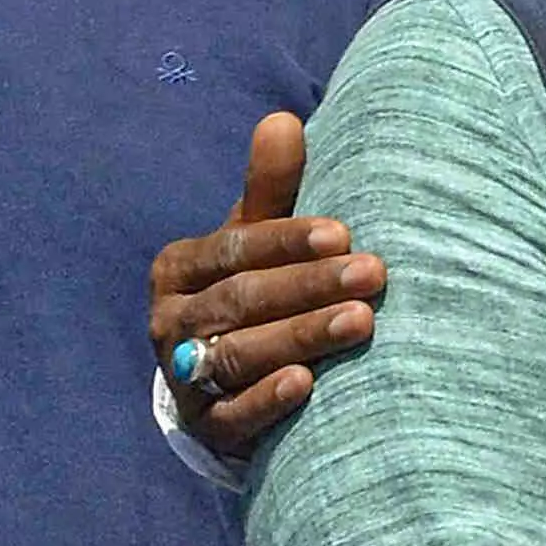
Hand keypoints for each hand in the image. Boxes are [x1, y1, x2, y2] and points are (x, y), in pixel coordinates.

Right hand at [152, 114, 385, 455]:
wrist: (224, 382)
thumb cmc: (252, 290)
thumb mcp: (255, 239)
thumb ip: (270, 189)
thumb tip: (284, 120)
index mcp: (180, 268)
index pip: (235, 249)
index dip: (287, 241)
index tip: (343, 232)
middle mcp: (172, 321)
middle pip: (242, 300)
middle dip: (309, 286)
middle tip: (373, 275)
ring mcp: (185, 376)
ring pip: (239, 354)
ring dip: (300, 336)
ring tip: (361, 322)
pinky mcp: (207, 426)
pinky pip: (232, 416)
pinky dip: (267, 401)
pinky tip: (307, 385)